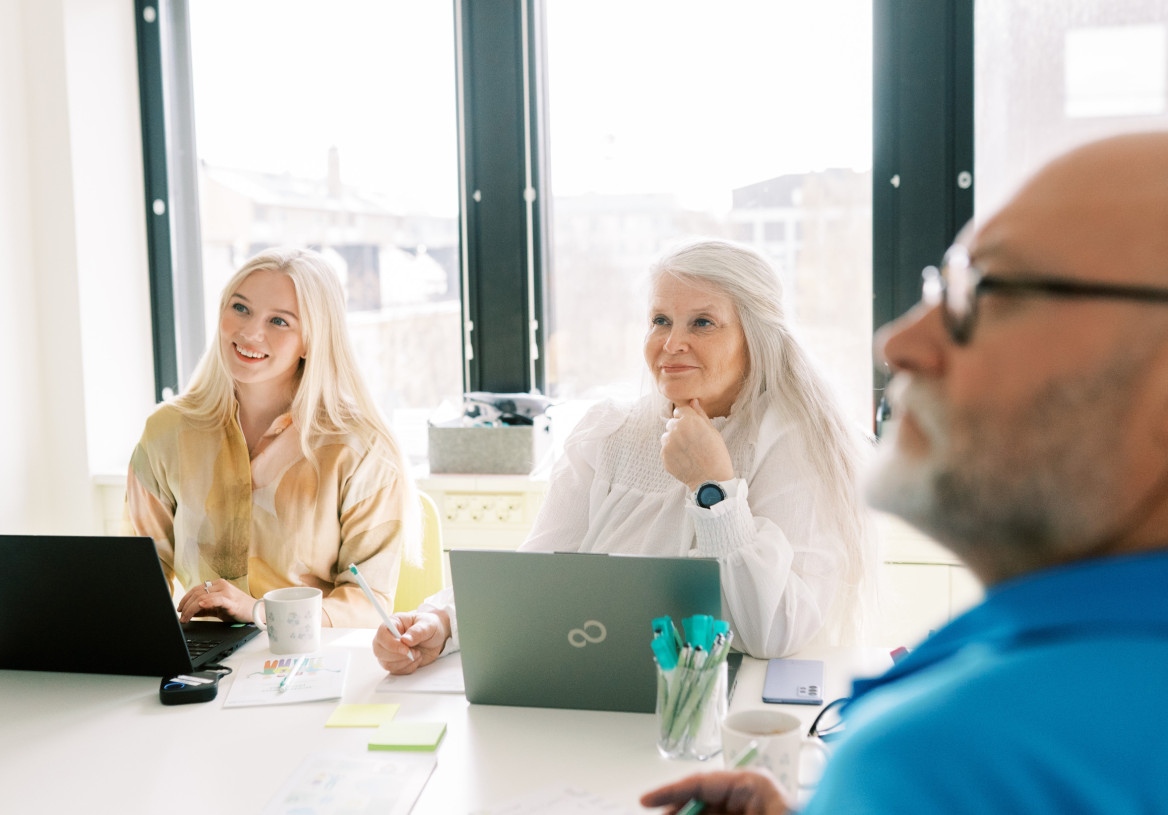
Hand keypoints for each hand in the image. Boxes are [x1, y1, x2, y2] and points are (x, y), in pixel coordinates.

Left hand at [177, 578, 254, 623]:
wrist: (257, 612)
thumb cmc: (239, 610)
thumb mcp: (218, 608)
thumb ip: (205, 608)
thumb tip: (189, 612)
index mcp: (218, 585)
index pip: (196, 589)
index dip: (185, 599)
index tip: (179, 609)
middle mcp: (221, 585)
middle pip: (197, 593)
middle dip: (185, 606)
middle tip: (180, 617)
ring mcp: (226, 592)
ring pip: (201, 597)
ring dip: (190, 609)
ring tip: (185, 619)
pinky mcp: (231, 601)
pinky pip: (213, 600)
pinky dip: (202, 605)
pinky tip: (196, 610)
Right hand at [373, 610, 450, 674]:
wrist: (436, 638)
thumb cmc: (430, 627)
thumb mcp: (428, 625)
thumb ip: (418, 631)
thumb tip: (405, 640)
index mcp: (393, 623)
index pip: (382, 634)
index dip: (391, 644)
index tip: (406, 649)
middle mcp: (388, 638)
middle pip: (379, 651)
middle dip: (398, 656)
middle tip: (415, 652)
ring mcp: (389, 651)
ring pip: (386, 664)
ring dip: (404, 662)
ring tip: (417, 654)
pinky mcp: (395, 662)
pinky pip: (395, 671)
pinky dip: (408, 668)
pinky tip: (416, 659)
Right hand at [640, 770, 792, 813]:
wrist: (830, 814)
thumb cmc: (802, 814)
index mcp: (752, 784)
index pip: (701, 782)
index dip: (669, 792)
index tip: (645, 801)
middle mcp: (751, 795)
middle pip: (703, 802)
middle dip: (679, 813)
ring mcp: (752, 812)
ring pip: (710, 814)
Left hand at [660, 399, 734, 490]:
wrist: (711, 480)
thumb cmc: (716, 454)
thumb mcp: (713, 431)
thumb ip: (700, 414)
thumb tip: (693, 400)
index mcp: (689, 420)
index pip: (680, 410)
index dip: (687, 418)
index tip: (694, 428)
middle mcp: (676, 429)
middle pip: (672, 423)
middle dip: (680, 429)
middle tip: (693, 442)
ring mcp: (668, 443)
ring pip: (667, 436)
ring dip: (674, 441)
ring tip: (688, 452)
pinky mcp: (664, 456)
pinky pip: (665, 449)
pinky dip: (672, 453)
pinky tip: (684, 460)